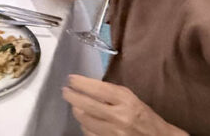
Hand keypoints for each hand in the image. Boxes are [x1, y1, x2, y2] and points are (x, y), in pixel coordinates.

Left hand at [63, 75, 184, 135]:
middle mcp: (119, 117)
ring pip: (84, 121)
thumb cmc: (145, 117)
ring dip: (77, 112)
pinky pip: (88, 134)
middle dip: (72, 96)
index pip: (97, 89)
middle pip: (86, 105)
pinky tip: (86, 121)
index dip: (81, 83)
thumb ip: (111, 93)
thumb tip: (87, 86)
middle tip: (65, 91)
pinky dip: (85, 126)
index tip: (71, 79)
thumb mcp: (131, 98)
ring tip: (76, 106)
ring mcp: (113, 133)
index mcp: (126, 101)